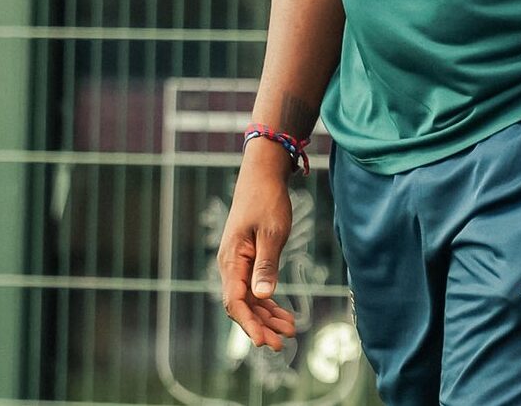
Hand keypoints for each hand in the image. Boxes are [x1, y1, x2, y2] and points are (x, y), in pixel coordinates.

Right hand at [215, 143, 298, 351]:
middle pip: (241, 305)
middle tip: (282, 344)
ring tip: (289, 331)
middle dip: (260, 326)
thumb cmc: (267, 201)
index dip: (249, 324)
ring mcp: (238, 263)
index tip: (265, 342)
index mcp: (232, 260)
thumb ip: (266, 264)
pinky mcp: (248, 259)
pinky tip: (284, 314)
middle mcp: (230, 265)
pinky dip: (269, 302)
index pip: (235, 302)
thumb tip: (262, 296)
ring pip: (249, 299)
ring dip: (267, 316)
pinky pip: (255, 288)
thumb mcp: (271, 233)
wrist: (262, 175)